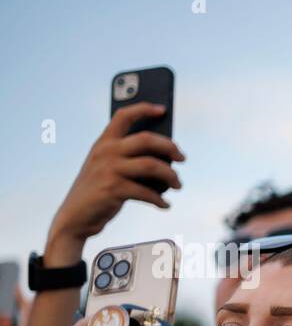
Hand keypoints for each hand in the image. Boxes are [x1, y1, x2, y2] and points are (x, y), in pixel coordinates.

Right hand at [45, 103, 184, 265]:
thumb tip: (167, 157)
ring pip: (152, 165)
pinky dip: (160, 200)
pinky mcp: (113, 189)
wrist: (76, 216)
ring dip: (171, 176)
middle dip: (170, 147)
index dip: (144, 109)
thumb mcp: (107, 167)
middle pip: (147, 139)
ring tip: (178, 185)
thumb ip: (127, 157)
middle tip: (182, 158)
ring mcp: (109, 170)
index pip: (123, 116)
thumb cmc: (98, 190)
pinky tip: (165, 205)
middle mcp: (106, 152)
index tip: (163, 109)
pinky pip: (147, 192)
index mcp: (103, 142)